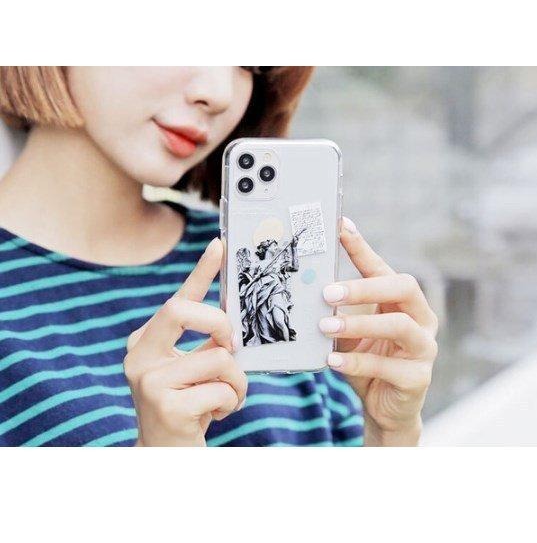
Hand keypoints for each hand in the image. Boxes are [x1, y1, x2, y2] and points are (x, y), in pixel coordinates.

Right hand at [124, 238, 247, 446]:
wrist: (166, 453)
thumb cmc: (187, 404)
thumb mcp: (193, 367)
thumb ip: (207, 342)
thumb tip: (235, 320)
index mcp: (146, 341)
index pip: (177, 299)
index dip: (200, 270)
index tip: (219, 244)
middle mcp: (139, 355)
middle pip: (183, 310)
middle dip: (219, 324)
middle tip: (231, 345)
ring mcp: (149, 381)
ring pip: (218, 358)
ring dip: (236, 381)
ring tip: (226, 397)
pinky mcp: (166, 406)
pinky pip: (222, 388)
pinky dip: (231, 402)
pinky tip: (215, 414)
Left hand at [319, 217, 437, 445]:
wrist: (383, 407)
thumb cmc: (367, 360)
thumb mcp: (351, 331)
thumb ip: (339, 310)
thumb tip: (310, 283)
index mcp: (404, 301)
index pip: (383, 267)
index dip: (361, 247)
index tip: (339, 227)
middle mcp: (421, 318)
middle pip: (403, 287)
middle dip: (364, 286)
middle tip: (328, 292)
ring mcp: (423, 348)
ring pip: (399, 325)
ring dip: (360, 324)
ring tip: (326, 326)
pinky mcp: (418, 378)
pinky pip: (388, 367)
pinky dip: (357, 363)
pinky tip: (332, 361)